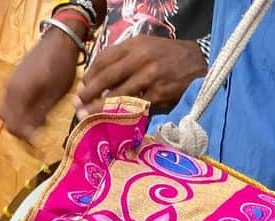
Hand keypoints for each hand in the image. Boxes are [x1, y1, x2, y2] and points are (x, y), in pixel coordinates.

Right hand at [0, 29, 81, 144]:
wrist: (59, 40)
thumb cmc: (60, 67)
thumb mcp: (54, 95)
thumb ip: (39, 114)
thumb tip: (29, 134)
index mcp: (18, 94)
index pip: (13, 126)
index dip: (24, 138)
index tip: (38, 142)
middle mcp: (9, 89)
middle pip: (6, 120)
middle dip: (20, 130)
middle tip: (37, 133)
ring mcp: (10, 83)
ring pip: (6, 110)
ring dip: (19, 120)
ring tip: (38, 121)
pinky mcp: (14, 79)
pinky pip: (10, 101)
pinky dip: (18, 110)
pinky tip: (36, 109)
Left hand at [76, 37, 205, 115]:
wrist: (197, 62)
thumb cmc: (168, 57)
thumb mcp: (145, 48)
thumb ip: (126, 60)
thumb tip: (104, 80)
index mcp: (133, 46)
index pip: (104, 59)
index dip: (90, 74)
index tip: (82, 87)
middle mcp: (139, 59)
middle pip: (107, 77)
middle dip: (90, 92)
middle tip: (78, 104)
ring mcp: (149, 77)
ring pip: (118, 95)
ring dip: (101, 107)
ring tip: (88, 116)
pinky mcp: (158, 95)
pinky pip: (136, 107)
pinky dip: (123, 115)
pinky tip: (113, 121)